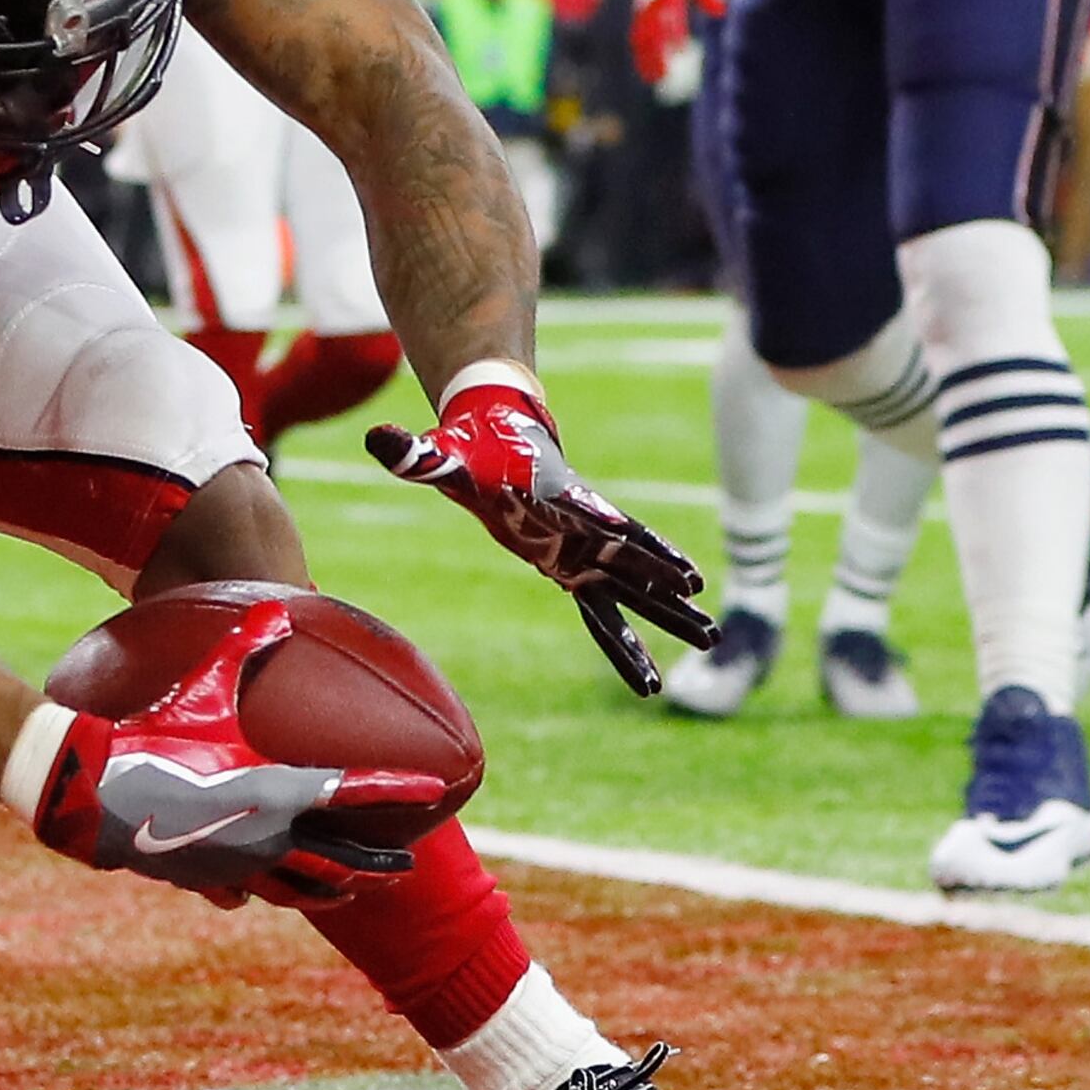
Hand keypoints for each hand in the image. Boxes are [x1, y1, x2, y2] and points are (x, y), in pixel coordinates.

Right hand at [25, 597, 445, 906]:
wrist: (91, 788)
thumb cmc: (152, 733)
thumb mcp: (203, 685)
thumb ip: (244, 647)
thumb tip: (276, 607)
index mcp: (276, 790)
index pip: (352, 791)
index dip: (396, 791)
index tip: (432, 792)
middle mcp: (266, 836)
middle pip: (339, 861)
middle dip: (376, 864)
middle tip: (405, 866)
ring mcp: (236, 864)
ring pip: (298, 888)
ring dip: (332, 888)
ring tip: (356, 890)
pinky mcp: (204, 877)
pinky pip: (243, 891)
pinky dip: (261, 891)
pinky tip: (263, 894)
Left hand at [367, 377, 713, 693]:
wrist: (501, 432)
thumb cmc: (472, 450)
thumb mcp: (444, 456)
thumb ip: (417, 453)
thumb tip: (378, 440)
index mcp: (557, 499)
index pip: (596, 518)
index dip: (624, 538)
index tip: (659, 559)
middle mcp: (583, 525)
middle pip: (632, 560)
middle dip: (665, 586)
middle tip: (703, 613)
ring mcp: (587, 547)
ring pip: (633, 588)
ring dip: (670, 613)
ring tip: (712, 638)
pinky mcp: (579, 563)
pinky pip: (609, 606)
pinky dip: (634, 630)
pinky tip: (661, 657)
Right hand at [620, 0, 722, 92]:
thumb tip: (720, 12)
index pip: (667, 11)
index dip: (672, 31)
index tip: (680, 50)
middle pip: (649, 28)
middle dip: (655, 52)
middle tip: (665, 75)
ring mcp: (641, 8)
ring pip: (640, 37)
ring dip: (646, 59)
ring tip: (655, 80)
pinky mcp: (639, 15)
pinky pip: (638, 38)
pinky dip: (643, 56)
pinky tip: (651, 73)